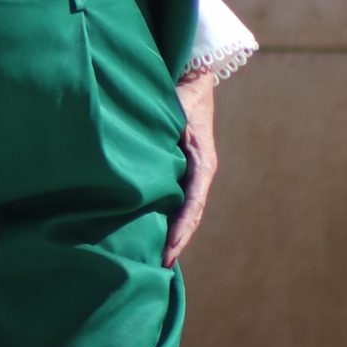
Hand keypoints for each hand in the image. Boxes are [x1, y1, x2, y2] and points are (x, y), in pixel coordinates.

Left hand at [163, 71, 217, 266]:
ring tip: (159, 262)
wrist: (192, 80)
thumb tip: (142, 157)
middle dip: (177, 241)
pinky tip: (158, 236)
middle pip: (191, 215)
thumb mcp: (175, 111)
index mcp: (203, 163)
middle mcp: (201, 173)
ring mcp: (193, 174)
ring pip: (186, 212)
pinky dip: (171, 221)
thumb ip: (162, 132)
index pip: (193, 204)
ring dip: (175, 236)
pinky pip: (179, 201)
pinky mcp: (184, 171)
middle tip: (160, 266)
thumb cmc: (182, 93)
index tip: (168, 250)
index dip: (180, 229)